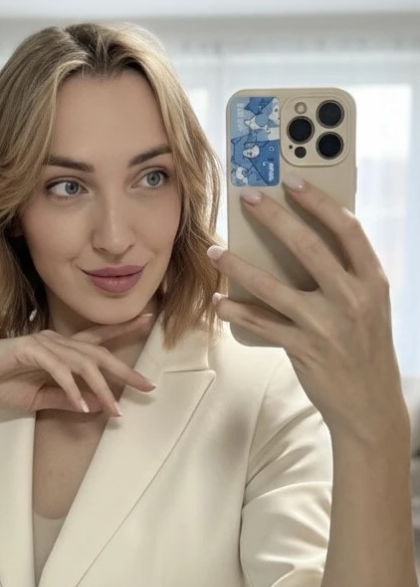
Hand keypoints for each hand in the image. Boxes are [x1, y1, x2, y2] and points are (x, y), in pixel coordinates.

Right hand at [0, 314, 156, 417]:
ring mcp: (42, 343)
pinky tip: (82, 406)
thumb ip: (64, 399)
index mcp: (58, 349)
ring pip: (82, 363)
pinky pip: (58, 370)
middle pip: (98, 353)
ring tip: (116, 410)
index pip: (96, 340)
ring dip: (101, 388)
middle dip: (125, 370)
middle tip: (148, 386)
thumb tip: (94, 406)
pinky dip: (72, 389)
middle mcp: (54, 341)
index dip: (123, 330)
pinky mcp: (28, 349)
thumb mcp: (37, 398)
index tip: (148, 321)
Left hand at [207, 177, 408, 444]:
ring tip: (214, 251)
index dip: (318, 201)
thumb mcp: (369, 306)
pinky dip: (236, 311)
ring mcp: (327, 324)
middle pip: (307, 246)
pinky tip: (219, 302)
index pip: (347, 229)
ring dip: (238, 265)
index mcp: (372, 281)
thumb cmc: (364, 347)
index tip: (293, 181)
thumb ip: (344, 275)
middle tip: (248, 199)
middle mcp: (352, 298)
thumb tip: (298, 240)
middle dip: (274, 217)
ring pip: (273, 285)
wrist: (370, 405)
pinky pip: (261, 323)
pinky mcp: (304, 348)